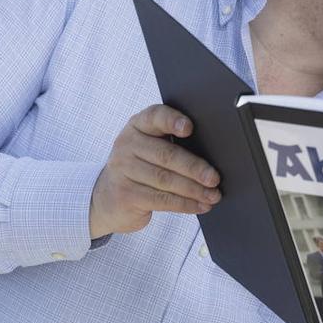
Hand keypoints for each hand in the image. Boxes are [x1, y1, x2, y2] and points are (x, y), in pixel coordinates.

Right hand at [89, 105, 220, 240]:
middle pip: (166, 155)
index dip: (172, 120)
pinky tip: (201, 205)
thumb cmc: (141, 167)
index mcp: (138, 126)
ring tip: (214, 195)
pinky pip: (161, 200)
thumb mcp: (150, 148)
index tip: (189, 128)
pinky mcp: (125, 195)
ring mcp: (123, 170)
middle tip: (215, 178)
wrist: (107, 197)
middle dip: (195, 168)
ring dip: (194, 190)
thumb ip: (172, 142)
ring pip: (166, 180)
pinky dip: (185, 204)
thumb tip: (214, 155)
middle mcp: (127, 145)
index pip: (155, 117)